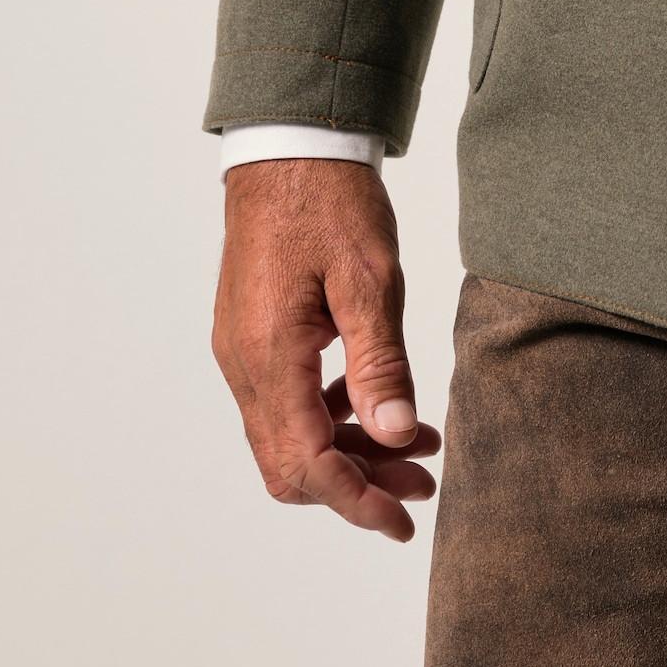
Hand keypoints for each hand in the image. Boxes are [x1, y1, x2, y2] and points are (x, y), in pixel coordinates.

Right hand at [212, 158, 440, 542]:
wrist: (290, 146)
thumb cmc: (330, 201)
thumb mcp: (369, 279)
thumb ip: (381, 363)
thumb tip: (396, 437)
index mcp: (270, 357)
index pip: (307, 465)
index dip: (357, 501)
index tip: (404, 520)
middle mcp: (246, 365)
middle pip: (292, 464)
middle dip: (358, 484)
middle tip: (422, 483)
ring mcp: (244, 352)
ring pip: (289, 435)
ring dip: (350, 449)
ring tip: (417, 443)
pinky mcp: (254, 335)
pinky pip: (286, 401)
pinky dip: (333, 414)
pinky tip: (378, 400)